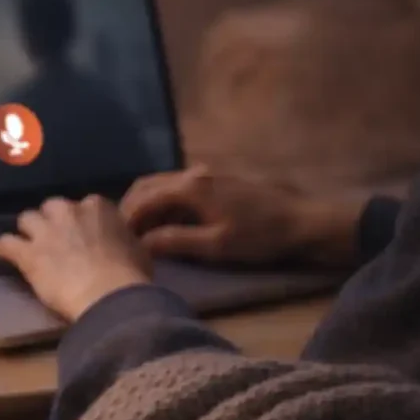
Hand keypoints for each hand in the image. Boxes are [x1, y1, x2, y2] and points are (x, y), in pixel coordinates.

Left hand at [0, 196, 150, 321]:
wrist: (111, 296)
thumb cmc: (131, 276)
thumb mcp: (137, 249)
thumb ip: (123, 237)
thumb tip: (122, 240)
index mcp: (98, 207)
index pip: (85, 205)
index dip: (81, 221)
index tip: (83, 235)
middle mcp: (68, 211)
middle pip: (52, 207)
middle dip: (52, 221)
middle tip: (56, 240)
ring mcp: (45, 231)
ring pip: (26, 219)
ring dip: (28, 232)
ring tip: (30, 246)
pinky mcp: (28, 253)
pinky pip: (5, 243)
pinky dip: (3, 248)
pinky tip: (3, 255)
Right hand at [120, 165, 367, 265]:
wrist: (304, 222)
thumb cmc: (260, 236)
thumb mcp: (215, 245)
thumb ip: (174, 242)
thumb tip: (140, 244)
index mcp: (190, 188)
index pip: (143, 199)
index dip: (125, 220)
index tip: (114, 240)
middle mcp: (193, 174)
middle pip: (147, 185)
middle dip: (130, 208)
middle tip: (121, 234)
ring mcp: (206, 174)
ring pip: (162, 184)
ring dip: (146, 205)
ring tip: (140, 231)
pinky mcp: (217, 181)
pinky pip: (177, 187)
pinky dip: (163, 202)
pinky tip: (166, 222)